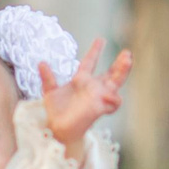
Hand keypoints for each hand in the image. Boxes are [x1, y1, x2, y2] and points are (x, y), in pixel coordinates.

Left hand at [40, 38, 131, 161]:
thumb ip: (48, 78)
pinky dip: (114, 98)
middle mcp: (92, 88)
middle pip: (111, 73)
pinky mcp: (99, 108)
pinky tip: (111, 93)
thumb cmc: (56, 112)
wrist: (57, 129)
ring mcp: (98, 97)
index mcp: (81, 80)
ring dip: (123, 72)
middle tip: (127, 52)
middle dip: (120, 63)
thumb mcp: (50, 92)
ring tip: (127, 60)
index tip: (101, 39)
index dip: (95, 51)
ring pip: (116, 83)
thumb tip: (41, 63)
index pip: (90, 62)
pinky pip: (114, 102)